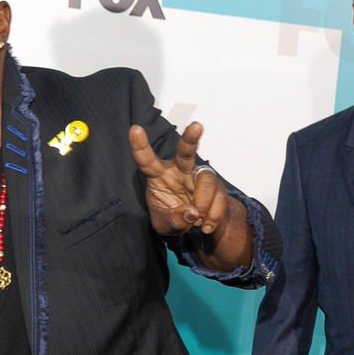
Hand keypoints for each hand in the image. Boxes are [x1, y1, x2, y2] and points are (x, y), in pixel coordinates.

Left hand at [128, 121, 229, 237]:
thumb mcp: (165, 225)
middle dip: (191, 139)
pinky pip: (219, 198)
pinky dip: (213, 216)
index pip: (147, 160)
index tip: (134, 130)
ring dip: (203, 205)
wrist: (196, 228)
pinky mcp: (216, 186)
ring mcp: (199, 176)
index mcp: (159, 176)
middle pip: (184, 152)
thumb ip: (174, 220)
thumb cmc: (173, 219)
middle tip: (197, 126)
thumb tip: (192, 213)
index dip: (140, 146)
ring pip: (206, 181)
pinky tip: (207, 225)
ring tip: (199, 222)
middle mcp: (179, 171)